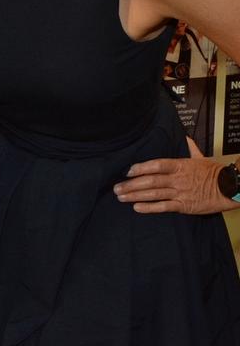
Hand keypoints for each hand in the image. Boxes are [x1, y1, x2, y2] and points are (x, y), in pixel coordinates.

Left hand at [113, 142, 231, 214]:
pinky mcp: (184, 206)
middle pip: (150, 181)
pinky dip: (150, 208)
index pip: (156, 164)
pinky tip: (137, 208)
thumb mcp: (200, 157)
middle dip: (131, 184)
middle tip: (116, 188)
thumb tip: (184, 137)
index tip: (127, 171)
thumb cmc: (213, 172)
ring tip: (121, 197)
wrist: (230, 188)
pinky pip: (164, 207)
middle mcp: (177, 178)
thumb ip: (189, 147)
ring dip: (136, 196)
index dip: (141, 167)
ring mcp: (180, 192)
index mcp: (179, 165)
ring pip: (154, 194)